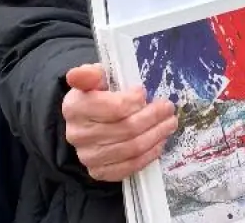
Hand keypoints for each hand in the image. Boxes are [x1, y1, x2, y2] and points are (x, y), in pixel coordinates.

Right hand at [62, 64, 176, 181]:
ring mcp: (88, 157)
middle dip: (153, 118)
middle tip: (168, 108)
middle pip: (127, 129)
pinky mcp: (99, 172)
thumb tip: (91, 72)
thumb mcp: (93, 80)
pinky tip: (159, 142)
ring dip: (156, 135)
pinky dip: (149, 155)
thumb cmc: (94, 97)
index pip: (114, 108)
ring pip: (132, 149)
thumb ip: (91, 73)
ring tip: (169, 123)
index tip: (144, 92)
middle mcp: (78, 135)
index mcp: (75, 108)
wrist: (84, 124)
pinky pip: (130, 167)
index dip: (134, 101)